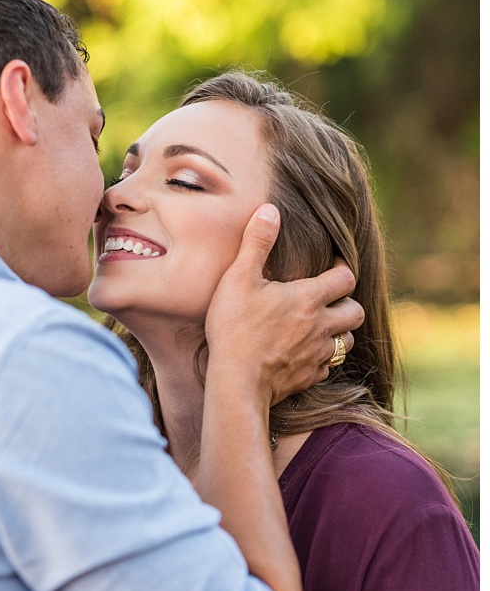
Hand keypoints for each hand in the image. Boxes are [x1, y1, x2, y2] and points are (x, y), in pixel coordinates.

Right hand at [206, 204, 364, 405]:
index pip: (345, 278)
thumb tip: (270, 210)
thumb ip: (257, 243)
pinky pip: (326, 367)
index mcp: (309, 298)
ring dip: (338, 332)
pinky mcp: (309, 377)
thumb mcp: (238, 278)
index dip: (342, 269)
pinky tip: (304, 356)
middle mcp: (322, 325)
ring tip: (320, 328)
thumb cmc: (234, 327)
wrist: (236, 380)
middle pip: (355, 311)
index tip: (332, 266)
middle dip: (347, 303)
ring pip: (346, 341)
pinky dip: (320, 359)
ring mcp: (318, 353)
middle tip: (330, 300)